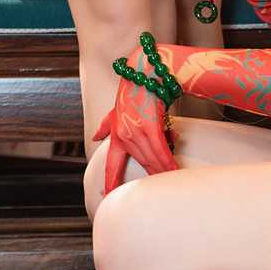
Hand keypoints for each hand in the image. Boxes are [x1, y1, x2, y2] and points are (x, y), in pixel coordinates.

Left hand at [93, 56, 177, 192]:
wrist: (144, 71)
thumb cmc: (133, 89)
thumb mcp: (115, 109)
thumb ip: (106, 125)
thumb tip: (95, 137)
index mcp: (115, 135)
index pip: (112, 165)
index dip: (111, 183)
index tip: (108, 198)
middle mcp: (124, 136)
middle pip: (141, 165)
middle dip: (152, 178)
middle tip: (160, 190)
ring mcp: (136, 132)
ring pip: (152, 160)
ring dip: (163, 172)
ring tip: (172, 182)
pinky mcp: (150, 126)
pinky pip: (161, 151)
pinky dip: (168, 162)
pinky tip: (175, 170)